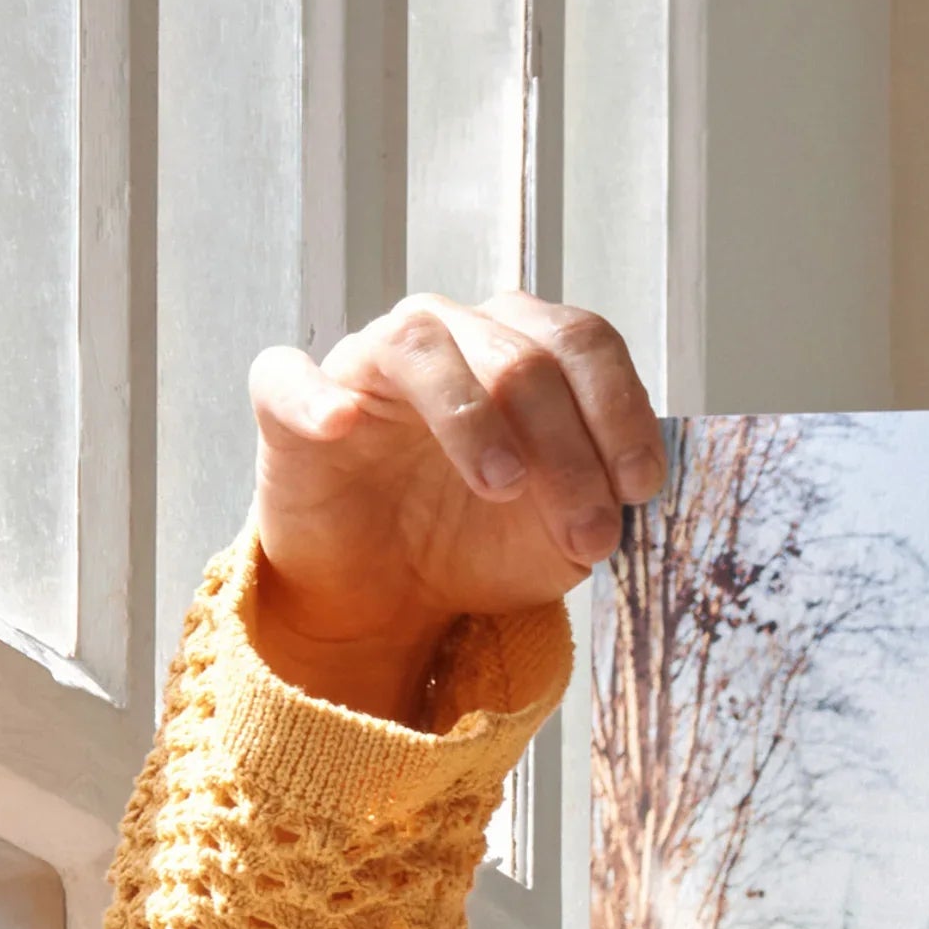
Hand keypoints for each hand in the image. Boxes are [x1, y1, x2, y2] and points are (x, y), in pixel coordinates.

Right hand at [245, 294, 664, 722]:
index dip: (620, 409)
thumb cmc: (481, 542)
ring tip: (503, 486)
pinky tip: (342, 425)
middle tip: (587, 534)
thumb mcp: (562, 534)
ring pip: (422, 347)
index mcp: (523, 351)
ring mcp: (368, 363)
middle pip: (520, 356)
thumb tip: (633, 488)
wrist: (391, 592)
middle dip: (568, 449)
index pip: (583, 342)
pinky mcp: (291, 403)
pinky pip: (289, 377)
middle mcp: (450, 336)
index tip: (639, 487)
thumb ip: (600, 501)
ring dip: (473, 417)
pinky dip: (316, 396)